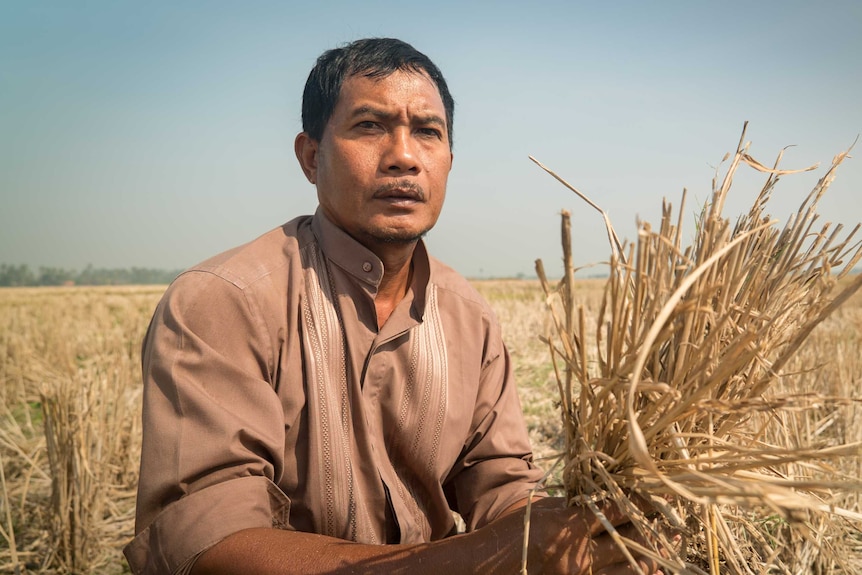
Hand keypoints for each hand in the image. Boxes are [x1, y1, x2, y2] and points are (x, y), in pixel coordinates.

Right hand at [519, 497, 662, 574]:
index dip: (637, 501)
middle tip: (665, 518)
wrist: (493, 566)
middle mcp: (579, 554)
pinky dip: (634, 574)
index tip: (650, 494)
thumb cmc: (516, 532)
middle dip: (650, 527)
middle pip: (629, 539)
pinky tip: (650, 568)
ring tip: (665, 543)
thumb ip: (575, 506)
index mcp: (569, 526)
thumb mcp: (544, 509)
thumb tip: (603, 498)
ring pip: (629, 567)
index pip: (614, 510)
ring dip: (650, 553)